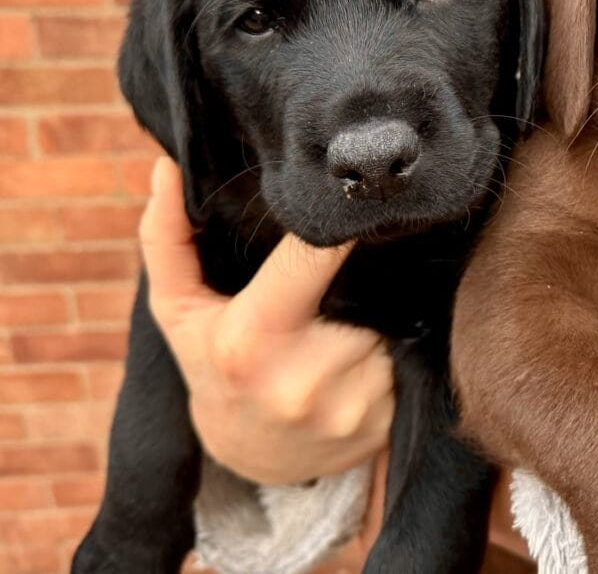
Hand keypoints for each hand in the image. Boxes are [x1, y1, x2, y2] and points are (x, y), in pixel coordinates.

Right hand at [141, 156, 394, 485]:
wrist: (249, 456)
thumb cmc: (212, 361)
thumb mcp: (179, 307)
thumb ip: (168, 236)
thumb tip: (165, 166)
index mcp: (252, 342)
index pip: (315, 256)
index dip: (340, 224)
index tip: (357, 200)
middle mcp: (304, 381)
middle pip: (365, 287)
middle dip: (363, 275)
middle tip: (352, 271)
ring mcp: (349, 408)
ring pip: (390, 321)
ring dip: (381, 311)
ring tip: (352, 316)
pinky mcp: (382, 425)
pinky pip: (406, 360)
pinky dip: (393, 348)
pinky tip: (368, 353)